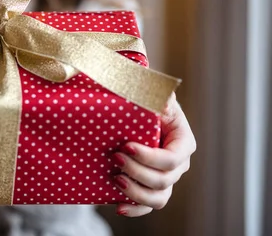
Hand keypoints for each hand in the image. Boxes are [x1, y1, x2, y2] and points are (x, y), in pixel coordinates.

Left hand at [112, 93, 195, 216]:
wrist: (129, 115)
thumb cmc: (142, 101)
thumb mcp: (150, 93)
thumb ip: (153, 90)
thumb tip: (151, 86)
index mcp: (182, 141)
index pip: (172, 158)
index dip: (150, 157)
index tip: (125, 146)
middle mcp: (177, 164)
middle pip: (164, 180)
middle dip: (138, 172)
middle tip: (114, 158)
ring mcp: (165, 179)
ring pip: (159, 198)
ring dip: (137, 193)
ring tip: (116, 180)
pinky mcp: (149, 188)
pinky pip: (148, 207)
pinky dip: (135, 209)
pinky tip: (118, 206)